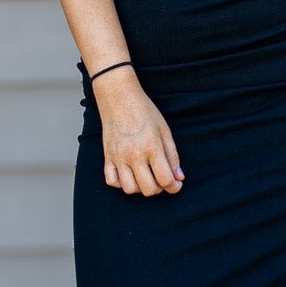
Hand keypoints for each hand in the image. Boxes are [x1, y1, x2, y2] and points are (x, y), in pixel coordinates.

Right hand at [95, 72, 184, 195]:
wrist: (119, 97)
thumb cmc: (144, 110)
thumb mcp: (164, 130)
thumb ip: (172, 156)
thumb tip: (179, 177)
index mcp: (152, 147)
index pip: (165, 179)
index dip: (174, 187)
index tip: (176, 185)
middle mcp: (134, 154)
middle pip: (148, 189)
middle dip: (159, 188)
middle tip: (161, 179)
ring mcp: (118, 157)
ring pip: (130, 189)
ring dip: (140, 187)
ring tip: (145, 176)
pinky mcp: (107, 156)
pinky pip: (112, 181)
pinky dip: (121, 182)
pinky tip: (129, 174)